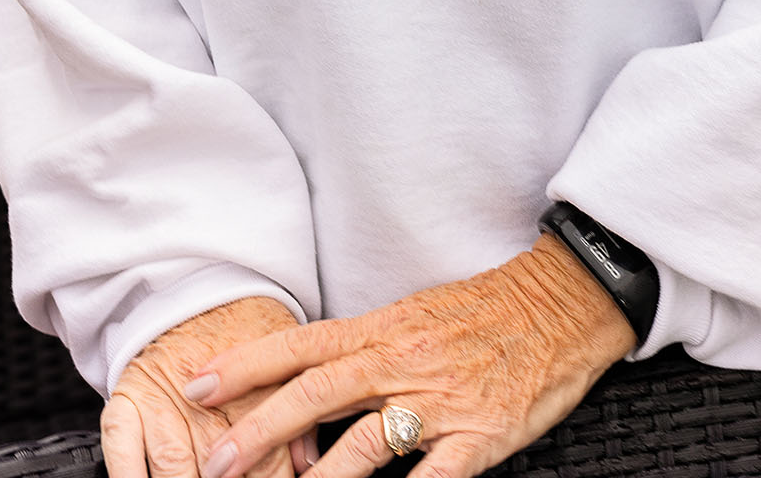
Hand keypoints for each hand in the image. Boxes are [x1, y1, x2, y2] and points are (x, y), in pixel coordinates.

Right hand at [102, 296, 305, 477]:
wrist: (204, 283)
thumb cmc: (249, 325)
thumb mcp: (287, 360)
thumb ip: (298, 416)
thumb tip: (308, 463)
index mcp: (253, 388)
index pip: (266, 461)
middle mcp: (207, 395)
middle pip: (217, 468)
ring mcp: (164, 396)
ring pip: (172, 463)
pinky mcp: (129, 395)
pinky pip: (120, 444)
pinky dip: (128, 472)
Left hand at [186, 236, 636, 477]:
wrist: (563, 300)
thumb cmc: (488, 311)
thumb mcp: (419, 316)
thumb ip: (368, 348)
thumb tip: (310, 379)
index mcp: (386, 327)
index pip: (302, 345)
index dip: (246, 365)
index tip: (196, 384)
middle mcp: (403, 359)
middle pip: (316, 394)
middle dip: (257, 431)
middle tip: (211, 463)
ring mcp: (441, 399)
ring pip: (364, 443)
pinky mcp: (481, 434)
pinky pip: (435, 477)